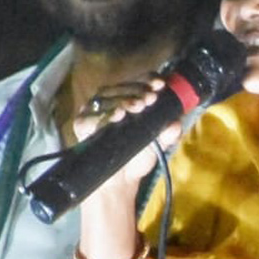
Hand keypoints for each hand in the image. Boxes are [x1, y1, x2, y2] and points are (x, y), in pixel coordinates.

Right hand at [74, 77, 181, 194]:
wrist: (121, 178)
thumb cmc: (139, 153)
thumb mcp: (159, 144)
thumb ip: (169, 134)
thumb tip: (176, 124)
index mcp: (128, 97)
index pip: (138, 82)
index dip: (148, 80)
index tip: (160, 85)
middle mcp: (110, 100)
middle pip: (122, 88)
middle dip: (137, 90)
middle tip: (150, 98)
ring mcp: (94, 111)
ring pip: (106, 99)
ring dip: (123, 100)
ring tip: (137, 106)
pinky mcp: (82, 124)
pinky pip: (90, 117)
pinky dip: (103, 116)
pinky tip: (116, 115)